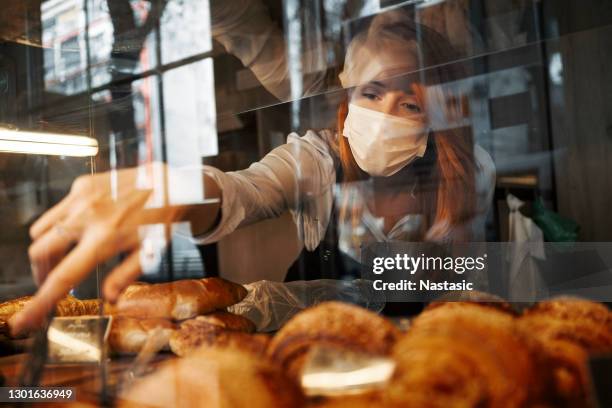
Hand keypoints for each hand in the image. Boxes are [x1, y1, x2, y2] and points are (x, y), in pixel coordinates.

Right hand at [9, 163, 218, 335]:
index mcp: (106, 239)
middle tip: (53, 281)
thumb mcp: (151, 252)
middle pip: (40, 252)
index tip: (22, 322)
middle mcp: (87, 217)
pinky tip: (80, 228)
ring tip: (64, 257)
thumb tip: (109, 300)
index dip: (40, 302)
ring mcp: (80, 198)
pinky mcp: (81, 185)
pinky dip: (59, 225)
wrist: (170, 182)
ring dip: (46, 249)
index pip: (64, 276)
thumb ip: (125, 276)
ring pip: (40, 231)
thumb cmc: (162, 220)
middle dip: (41, 272)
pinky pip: (56, 210)